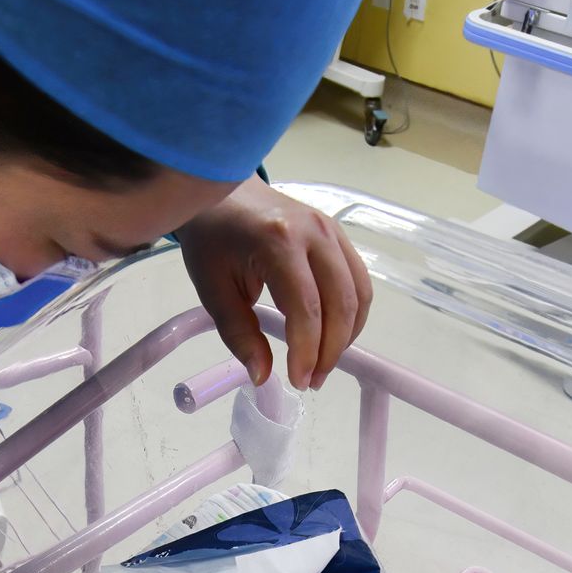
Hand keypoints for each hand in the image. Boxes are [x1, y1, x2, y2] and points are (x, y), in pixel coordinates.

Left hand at [176, 178, 373, 390]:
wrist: (221, 191)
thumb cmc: (212, 239)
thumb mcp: (213, 289)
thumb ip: (238, 334)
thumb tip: (263, 376)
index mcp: (277, 242)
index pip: (306, 307)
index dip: (307, 350)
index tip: (298, 381)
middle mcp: (314, 233)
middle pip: (341, 302)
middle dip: (331, 350)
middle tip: (312, 381)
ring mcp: (331, 229)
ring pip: (359, 293)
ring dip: (347, 335)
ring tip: (323, 364)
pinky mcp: (338, 233)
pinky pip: (358, 280)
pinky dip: (351, 314)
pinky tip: (332, 336)